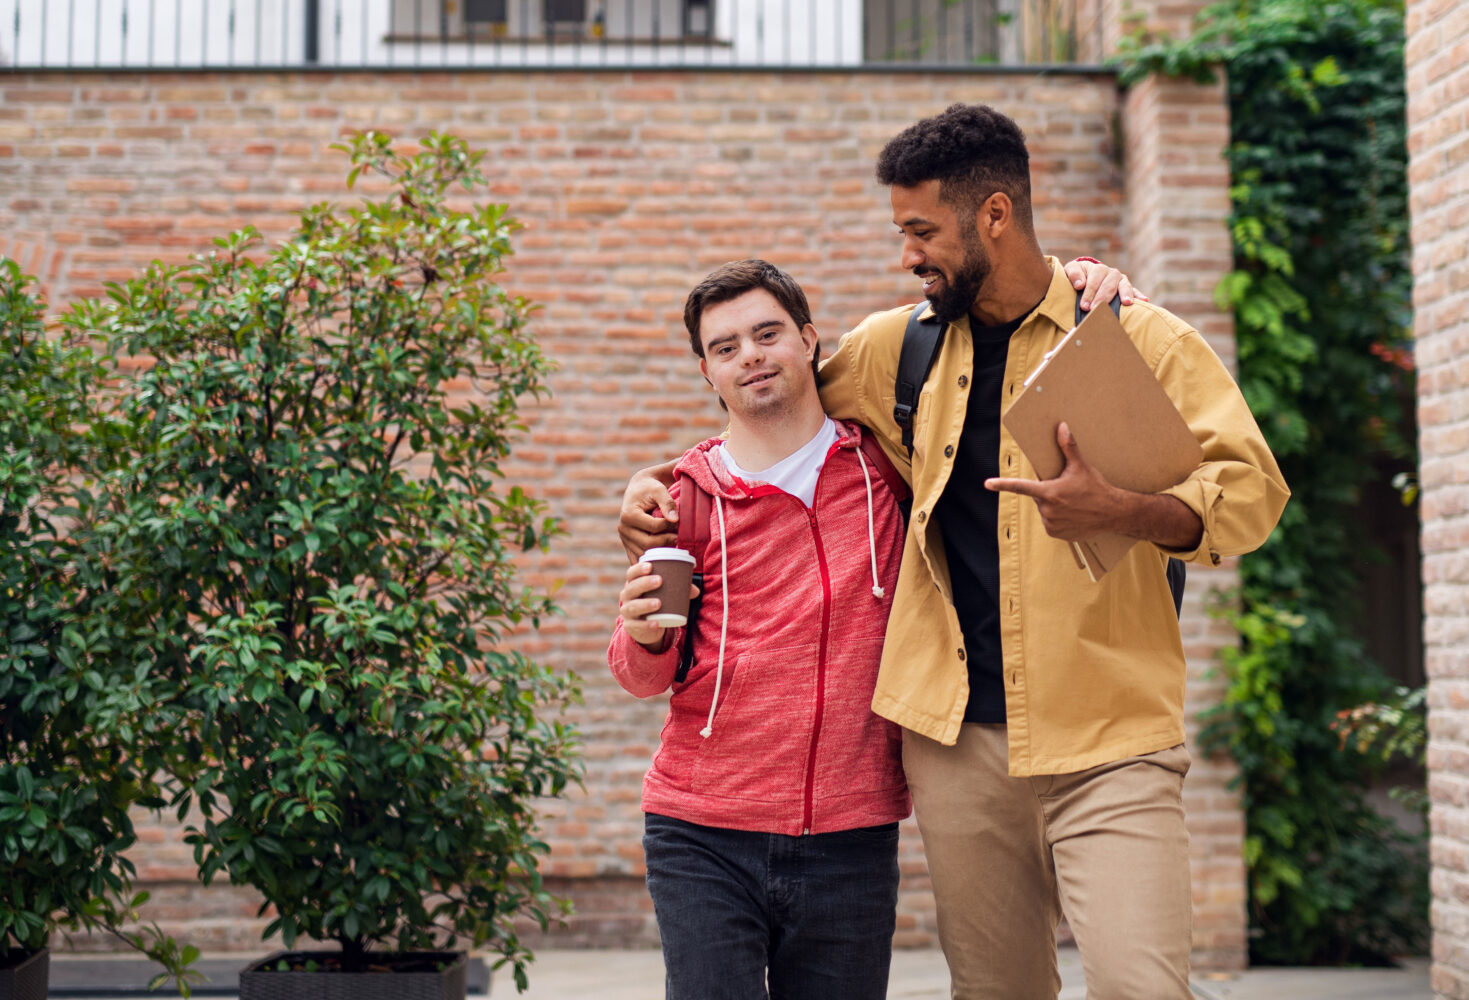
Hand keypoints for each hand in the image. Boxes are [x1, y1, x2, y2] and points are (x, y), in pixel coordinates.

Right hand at [618, 562, 699, 650]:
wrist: (645, 627)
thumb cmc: (654, 603)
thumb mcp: (663, 595)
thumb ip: (679, 590)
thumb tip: (695, 590)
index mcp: (633, 584)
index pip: (631, 574)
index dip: (638, 569)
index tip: (650, 566)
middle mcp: (627, 597)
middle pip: (632, 588)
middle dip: (644, 583)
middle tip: (659, 581)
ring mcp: (627, 612)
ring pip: (632, 607)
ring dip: (645, 604)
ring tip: (658, 603)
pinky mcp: (630, 626)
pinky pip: (636, 625)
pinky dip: (646, 625)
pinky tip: (656, 623)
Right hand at [619, 461, 677, 562]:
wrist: (639, 491)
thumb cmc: (650, 488)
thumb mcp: (659, 490)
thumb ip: (667, 503)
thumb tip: (675, 520)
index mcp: (628, 515)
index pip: (654, 527)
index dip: (670, 526)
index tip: (679, 522)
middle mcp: (623, 529)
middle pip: (648, 543)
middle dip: (667, 540)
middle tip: (679, 535)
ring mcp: (624, 539)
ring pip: (645, 554)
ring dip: (662, 552)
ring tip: (674, 542)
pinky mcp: (628, 546)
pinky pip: (640, 559)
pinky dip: (653, 560)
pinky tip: (665, 555)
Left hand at [984, 422, 1121, 540]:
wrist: (1113, 513)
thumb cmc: (1097, 488)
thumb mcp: (1081, 467)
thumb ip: (1068, 447)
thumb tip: (1061, 427)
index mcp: (1049, 492)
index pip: (1021, 487)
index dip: (1002, 485)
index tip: (987, 484)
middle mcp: (1047, 510)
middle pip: (1038, 497)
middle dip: (1047, 491)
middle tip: (1066, 489)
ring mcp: (1051, 524)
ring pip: (1044, 510)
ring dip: (1052, 506)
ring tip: (1072, 503)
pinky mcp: (1056, 534)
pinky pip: (1050, 523)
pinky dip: (1057, 518)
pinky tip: (1072, 514)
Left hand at [1061, 258, 1148, 311]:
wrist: (1086, 276)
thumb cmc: (1078, 276)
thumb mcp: (1072, 270)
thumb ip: (1073, 274)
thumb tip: (1080, 284)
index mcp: (1098, 269)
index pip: (1094, 280)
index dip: (1089, 293)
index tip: (1084, 306)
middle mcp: (1111, 273)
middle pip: (1109, 285)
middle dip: (1102, 298)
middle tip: (1096, 310)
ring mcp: (1120, 280)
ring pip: (1123, 286)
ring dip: (1125, 294)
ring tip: (1126, 303)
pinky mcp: (1127, 288)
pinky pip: (1135, 291)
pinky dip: (1139, 295)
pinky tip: (1144, 300)